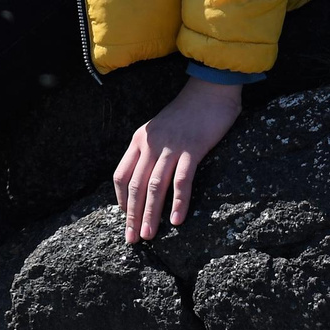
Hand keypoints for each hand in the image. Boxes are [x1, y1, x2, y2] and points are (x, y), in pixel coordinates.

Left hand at [113, 76, 242, 244]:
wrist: (209, 90)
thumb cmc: (187, 113)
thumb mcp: (159, 129)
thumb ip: (151, 150)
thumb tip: (145, 179)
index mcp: (139, 140)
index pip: (121, 175)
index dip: (121, 200)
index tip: (126, 218)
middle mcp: (150, 144)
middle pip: (134, 185)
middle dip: (132, 215)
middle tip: (132, 239)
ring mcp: (170, 147)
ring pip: (154, 186)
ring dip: (150, 214)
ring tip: (148, 236)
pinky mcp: (192, 149)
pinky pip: (181, 180)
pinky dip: (178, 202)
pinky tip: (176, 220)